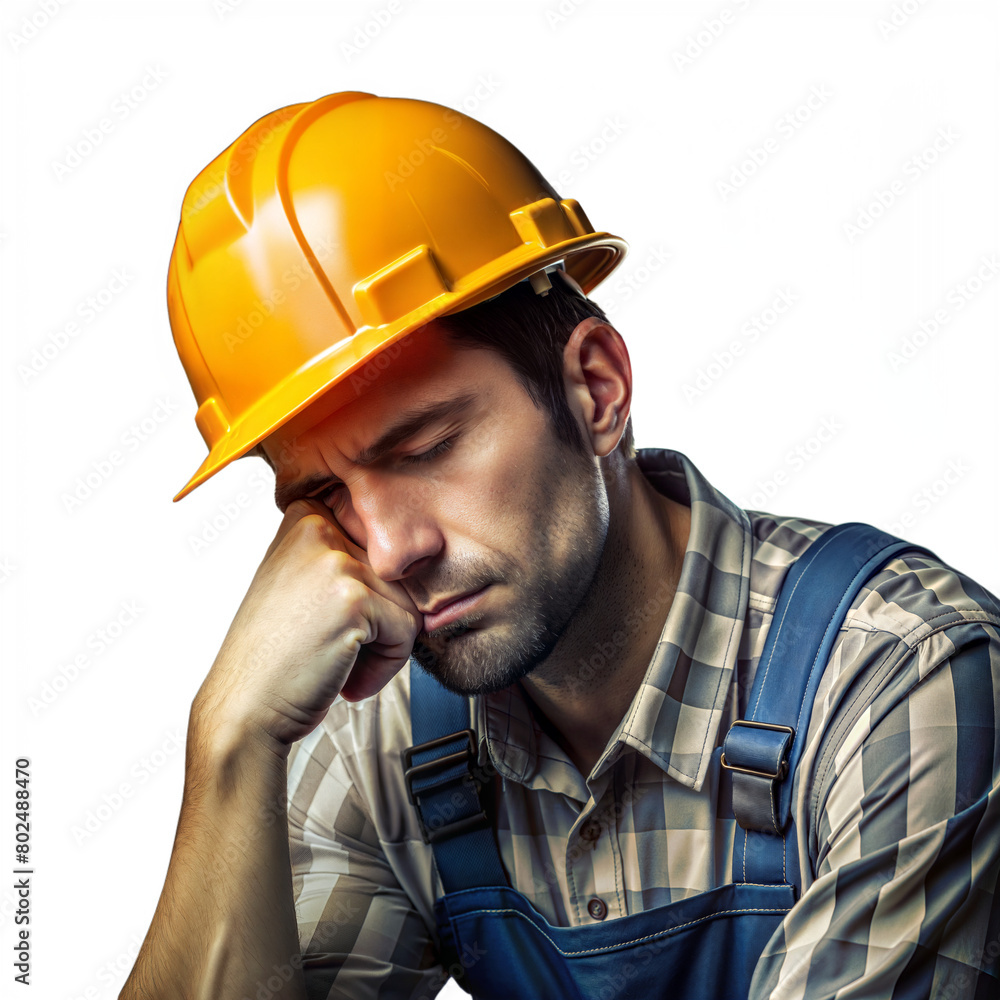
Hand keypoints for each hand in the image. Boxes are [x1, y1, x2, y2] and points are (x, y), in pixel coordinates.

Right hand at [195, 499, 421, 748]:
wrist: (242, 710)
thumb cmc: (272, 659)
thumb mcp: (299, 583)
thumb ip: (343, 558)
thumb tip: (408, 557)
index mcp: (306, 517)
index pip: (380, 550)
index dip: (368, 598)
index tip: (332, 623)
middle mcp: (318, 528)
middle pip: (396, 576)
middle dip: (378, 625)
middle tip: (335, 652)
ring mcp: (335, 561)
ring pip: (406, 603)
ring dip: (383, 647)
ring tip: (338, 665)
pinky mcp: (353, 598)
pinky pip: (407, 630)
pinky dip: (386, 666)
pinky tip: (345, 679)